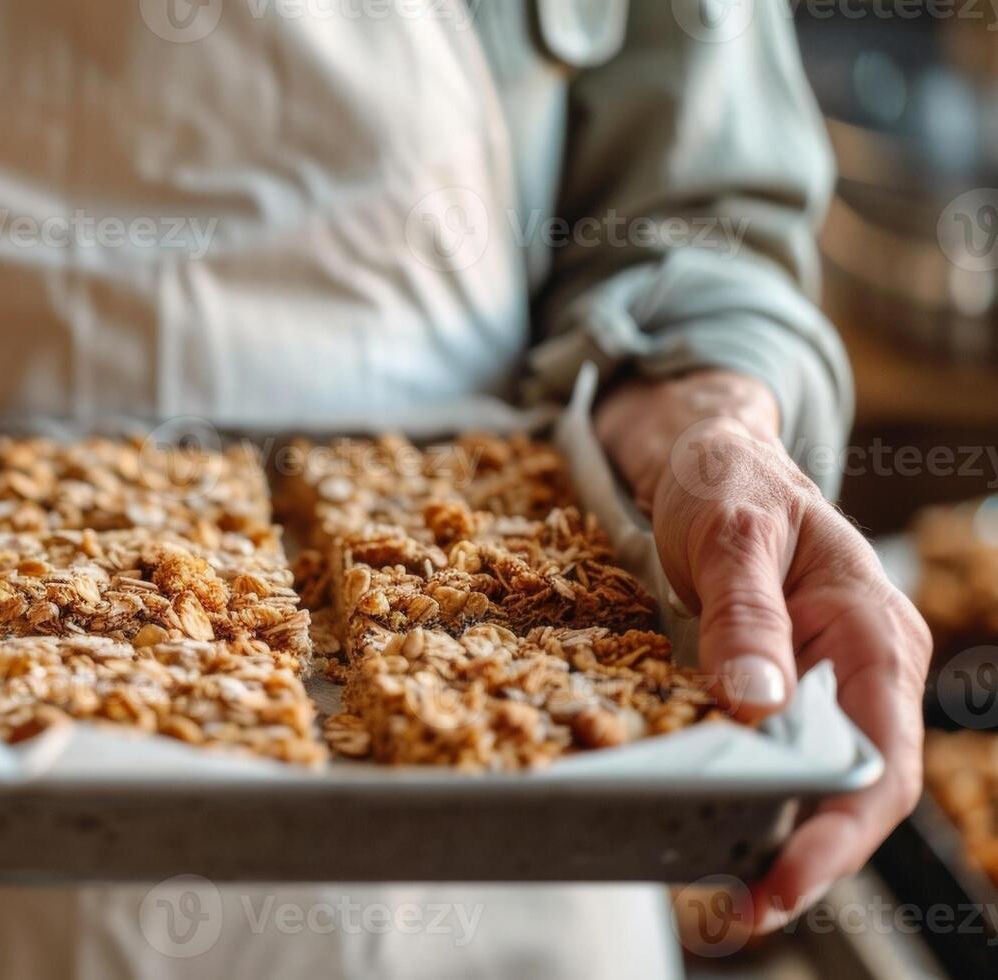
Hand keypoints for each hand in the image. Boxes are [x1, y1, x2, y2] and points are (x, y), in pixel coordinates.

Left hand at [596, 370, 929, 934]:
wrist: (714, 458)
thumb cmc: (730, 483)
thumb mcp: (731, 533)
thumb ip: (745, 614)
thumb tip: (754, 702)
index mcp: (872, 631)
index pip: (878, 755)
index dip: (838, 830)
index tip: (785, 878)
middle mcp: (866, 668)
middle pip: (859, 788)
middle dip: (810, 859)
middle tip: (739, 915)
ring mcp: (831, 683)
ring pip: (824, 784)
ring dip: (783, 842)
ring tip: (724, 901)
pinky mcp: (790, 691)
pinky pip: (787, 760)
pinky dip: (760, 804)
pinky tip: (716, 836)